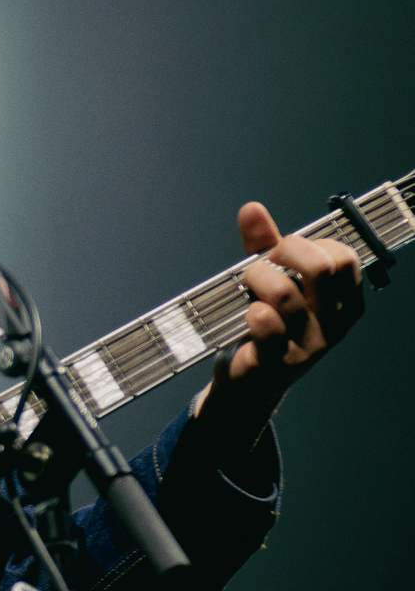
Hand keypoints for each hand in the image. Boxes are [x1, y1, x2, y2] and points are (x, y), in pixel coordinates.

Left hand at [191, 201, 362, 459]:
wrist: (245, 382)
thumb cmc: (264, 324)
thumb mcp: (269, 281)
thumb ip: (264, 245)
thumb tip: (251, 209)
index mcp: (344, 304)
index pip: (342, 258)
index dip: (305, 245)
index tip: (281, 252)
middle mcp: (334, 327)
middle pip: (321, 269)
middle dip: (282, 253)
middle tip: (261, 263)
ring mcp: (308, 348)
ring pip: (284, 293)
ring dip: (255, 279)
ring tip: (245, 288)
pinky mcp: (277, 365)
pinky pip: (265, 325)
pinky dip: (251, 311)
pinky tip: (248, 314)